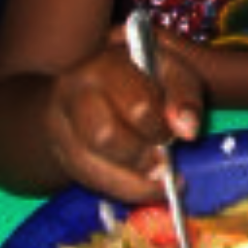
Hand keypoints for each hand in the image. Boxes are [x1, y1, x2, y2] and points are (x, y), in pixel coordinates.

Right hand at [43, 29, 203, 202]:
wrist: (106, 73)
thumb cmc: (145, 70)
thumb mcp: (172, 68)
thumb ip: (185, 94)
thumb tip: (188, 130)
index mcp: (106, 60)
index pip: (136, 105)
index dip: (160, 128)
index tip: (175, 134)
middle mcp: (74, 87)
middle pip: (105, 137)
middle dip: (142, 155)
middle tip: (165, 160)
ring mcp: (60, 119)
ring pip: (90, 164)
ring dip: (130, 179)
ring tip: (157, 178)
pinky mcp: (59, 146)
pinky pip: (85, 178)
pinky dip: (117, 187)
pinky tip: (140, 183)